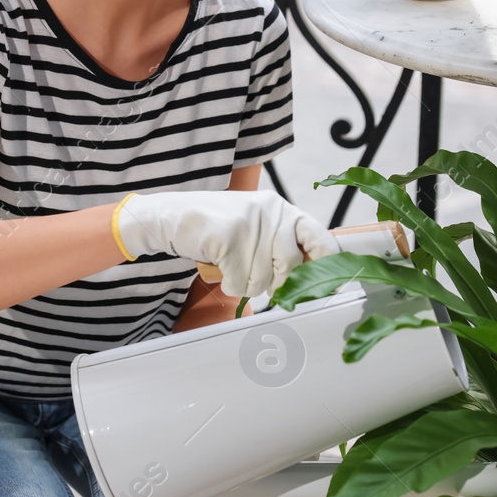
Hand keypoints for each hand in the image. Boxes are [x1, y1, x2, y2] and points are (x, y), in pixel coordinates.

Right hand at [115, 190, 339, 298]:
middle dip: (276, 283)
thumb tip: (311, 278)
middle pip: (291, 267)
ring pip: (262, 280)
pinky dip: (228, 284)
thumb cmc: (217, 226)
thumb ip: (283, 244)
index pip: (320, 239)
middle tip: (256, 277)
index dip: (325, 266)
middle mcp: (272, 213)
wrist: (172, 215)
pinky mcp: (229, 238)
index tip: (322, 286)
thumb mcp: (257, 226)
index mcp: (283, 210)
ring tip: (232, 268)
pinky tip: (220, 270)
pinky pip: (239, 282)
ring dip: (245, 284)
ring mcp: (250, 224)